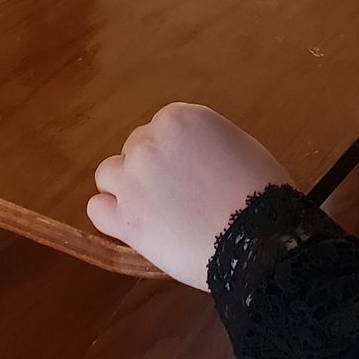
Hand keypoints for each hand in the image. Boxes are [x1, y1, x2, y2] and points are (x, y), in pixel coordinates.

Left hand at [87, 103, 291, 289]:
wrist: (256, 239)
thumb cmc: (261, 192)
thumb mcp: (239, 146)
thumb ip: (205, 142)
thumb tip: (192, 156)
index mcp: (181, 118)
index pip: (162, 129)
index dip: (174, 153)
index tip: (188, 172)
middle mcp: (150, 141)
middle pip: (135, 149)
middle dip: (152, 169)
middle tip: (176, 195)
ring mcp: (132, 179)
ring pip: (109, 174)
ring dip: (126, 187)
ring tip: (152, 210)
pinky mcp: (123, 218)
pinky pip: (97, 209)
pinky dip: (111, 216)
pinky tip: (132, 226)